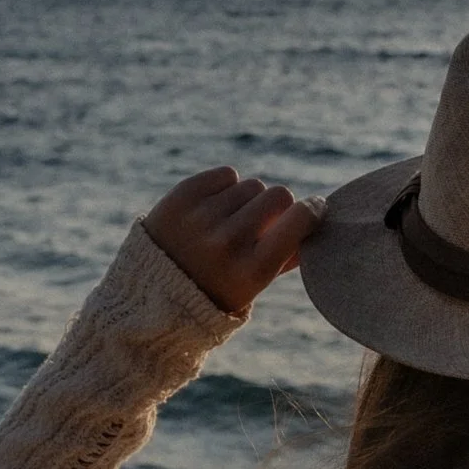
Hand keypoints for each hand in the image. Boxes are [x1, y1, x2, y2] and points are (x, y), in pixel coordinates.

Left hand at [143, 167, 324, 314]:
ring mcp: (201, 219)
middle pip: (277, 195)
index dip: (312, 209)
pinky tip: (213, 209)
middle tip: (261, 221)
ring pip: (251, 185)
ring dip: (247, 200)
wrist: (150, 294)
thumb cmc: (214, 293)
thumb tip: (318, 222)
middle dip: (275, 206)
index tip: (314, 208)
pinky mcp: (181, 198)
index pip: (299, 220)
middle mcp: (226, 244)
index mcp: (251, 272)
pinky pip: (226, 174)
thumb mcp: (252, 288)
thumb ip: (287, 258)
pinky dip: (225, 188)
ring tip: (229, 221)